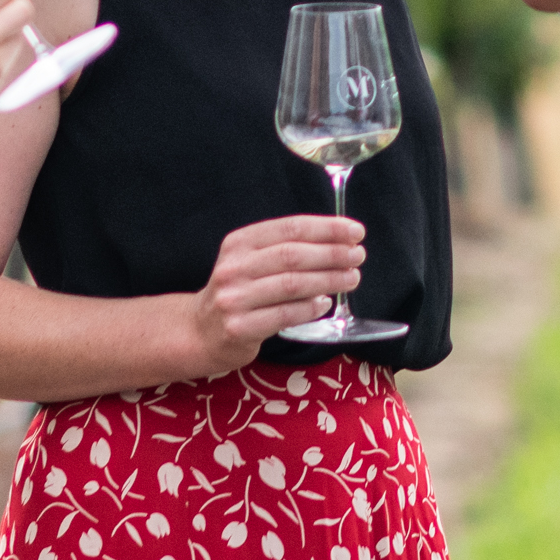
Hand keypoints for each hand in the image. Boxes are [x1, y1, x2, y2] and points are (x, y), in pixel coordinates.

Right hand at [177, 215, 369, 375]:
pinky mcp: (239, 328)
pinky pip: (285, 315)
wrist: (200, 331)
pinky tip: (326, 304)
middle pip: (293, 255)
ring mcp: (234, 298)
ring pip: (292, 285)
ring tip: (352, 277)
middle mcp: (234, 267)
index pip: (290, 228)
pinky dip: (310, 308)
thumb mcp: (251, 261)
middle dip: (332, 253)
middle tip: (358, 255)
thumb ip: (285, 249)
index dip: (326, 228)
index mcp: (239, 243)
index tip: (355, 231)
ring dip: (328, 280)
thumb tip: (339, 242)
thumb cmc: (239, 291)